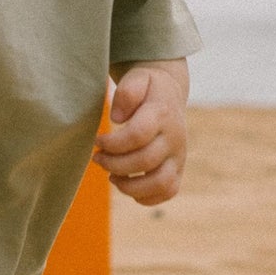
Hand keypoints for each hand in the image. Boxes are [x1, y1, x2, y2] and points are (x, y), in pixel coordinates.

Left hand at [92, 60, 188, 205]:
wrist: (169, 94)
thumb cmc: (147, 88)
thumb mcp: (137, 78)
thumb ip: (127, 91)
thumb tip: (117, 118)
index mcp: (162, 114)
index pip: (137, 135)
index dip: (112, 143)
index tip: (97, 140)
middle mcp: (175, 137)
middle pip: (145, 161)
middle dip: (114, 164)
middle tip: (97, 157)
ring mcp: (178, 156)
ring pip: (161, 183)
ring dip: (130, 186)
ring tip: (112, 176)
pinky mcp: (178, 169)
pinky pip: (168, 191)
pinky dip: (146, 196)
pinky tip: (127, 184)